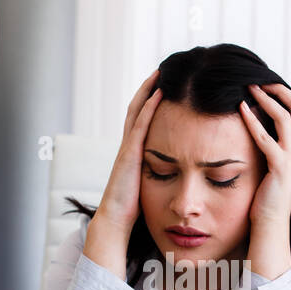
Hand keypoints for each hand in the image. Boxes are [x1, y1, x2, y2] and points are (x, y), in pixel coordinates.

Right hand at [95, 69, 162, 231]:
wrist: (115, 219)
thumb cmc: (133, 208)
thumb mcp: (148, 184)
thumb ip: (157, 173)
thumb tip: (175, 171)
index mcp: (133, 151)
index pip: (141, 119)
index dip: (150, 101)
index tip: (164, 86)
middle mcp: (128, 145)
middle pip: (136, 108)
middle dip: (148, 88)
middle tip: (162, 69)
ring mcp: (127, 147)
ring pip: (136, 111)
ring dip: (148, 90)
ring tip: (161, 71)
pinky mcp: (130, 154)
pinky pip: (140, 125)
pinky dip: (149, 107)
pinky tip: (159, 94)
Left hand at [239, 83, 290, 228]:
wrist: (270, 224)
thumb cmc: (264, 197)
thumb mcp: (269, 166)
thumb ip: (267, 147)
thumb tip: (253, 128)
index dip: (284, 94)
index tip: (264, 85)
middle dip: (279, 90)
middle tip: (257, 80)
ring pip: (285, 118)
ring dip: (266, 99)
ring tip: (248, 88)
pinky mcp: (280, 168)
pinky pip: (266, 139)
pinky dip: (253, 121)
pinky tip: (240, 110)